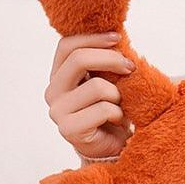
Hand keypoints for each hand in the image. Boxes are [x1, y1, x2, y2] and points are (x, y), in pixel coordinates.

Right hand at [45, 32, 134, 158]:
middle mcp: (53, 91)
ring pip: (97, 86)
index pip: (67, 45)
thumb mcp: (108, 80)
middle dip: (111, 59)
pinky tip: (116, 120)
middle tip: (131, 68)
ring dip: (117, 94)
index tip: (118, 38)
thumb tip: (117, 37)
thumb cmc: (112, 110)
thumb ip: (104, 61)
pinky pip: (103, 109)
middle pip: (78, 59)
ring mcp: (58, 111)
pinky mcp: (69, 129)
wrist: (113, 146)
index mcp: (59, 75)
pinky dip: (118, 113)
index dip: (93, 38)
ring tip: (120, 105)